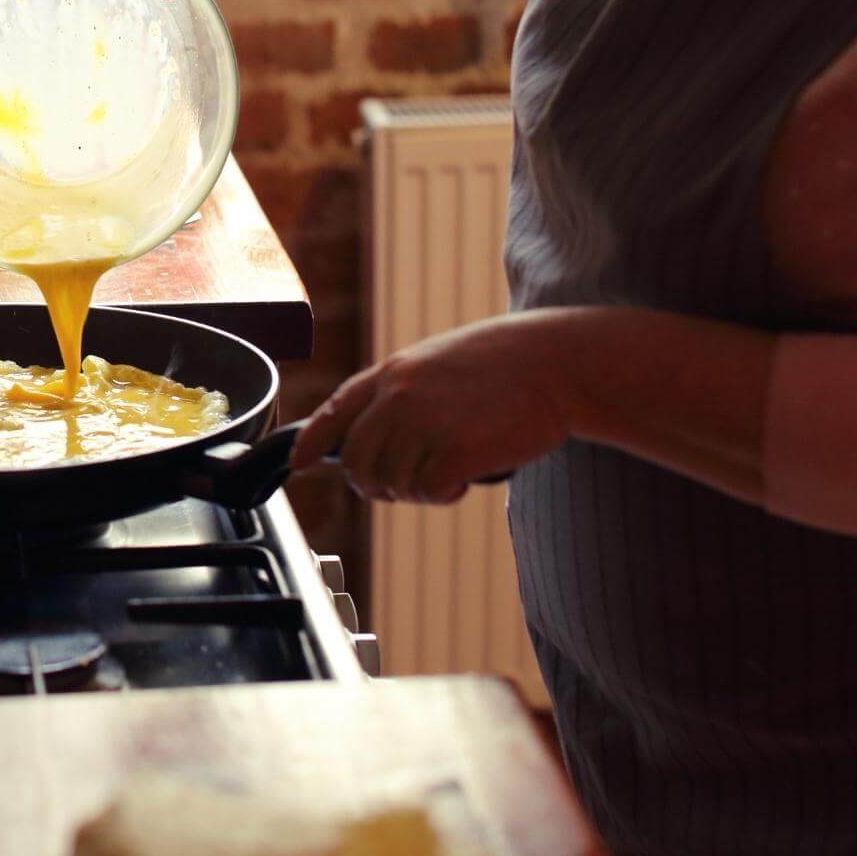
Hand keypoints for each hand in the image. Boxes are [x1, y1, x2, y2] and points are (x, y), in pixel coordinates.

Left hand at [289, 316, 572, 503]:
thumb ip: (400, 393)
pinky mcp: (455, 450)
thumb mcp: (438, 363)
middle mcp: (398, 397)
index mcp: (392, 373)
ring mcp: (424, 423)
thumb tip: (368, 434)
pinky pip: (428, 492)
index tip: (298, 464)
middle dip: (377, 484)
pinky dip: (445, 493)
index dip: (310, 443)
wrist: (558, 362)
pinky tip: (467, 475)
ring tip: (451, 468)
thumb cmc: (505, 364)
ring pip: (393, 483)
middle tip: (410, 483)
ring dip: (419, 489)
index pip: (332, 412)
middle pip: (358, 464)